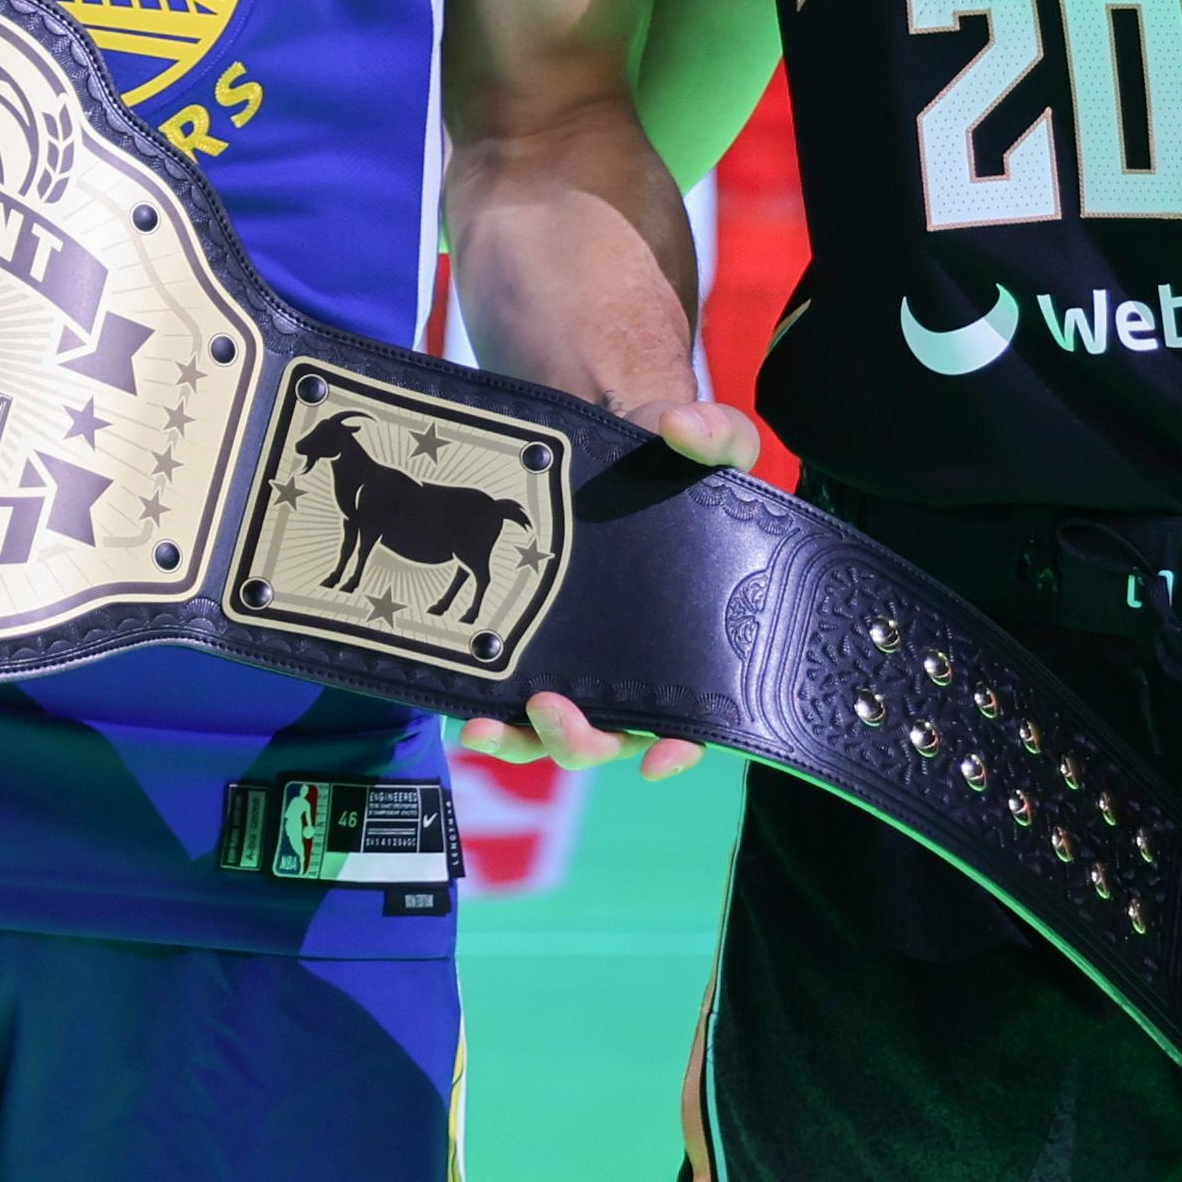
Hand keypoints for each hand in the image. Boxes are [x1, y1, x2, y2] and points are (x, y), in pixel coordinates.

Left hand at [452, 400, 753, 781]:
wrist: (593, 424)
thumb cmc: (667, 455)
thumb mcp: (710, 437)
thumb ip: (719, 432)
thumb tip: (682, 429)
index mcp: (688, 639)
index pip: (695, 715)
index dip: (682, 747)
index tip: (660, 757)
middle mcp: (630, 659)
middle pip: (613, 734)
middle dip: (581, 740)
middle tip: (551, 709)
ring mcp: (572, 653)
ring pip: (550, 727)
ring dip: (521, 740)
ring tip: (486, 725)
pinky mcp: (523, 636)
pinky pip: (503, 693)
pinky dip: (483, 710)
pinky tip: (462, 705)